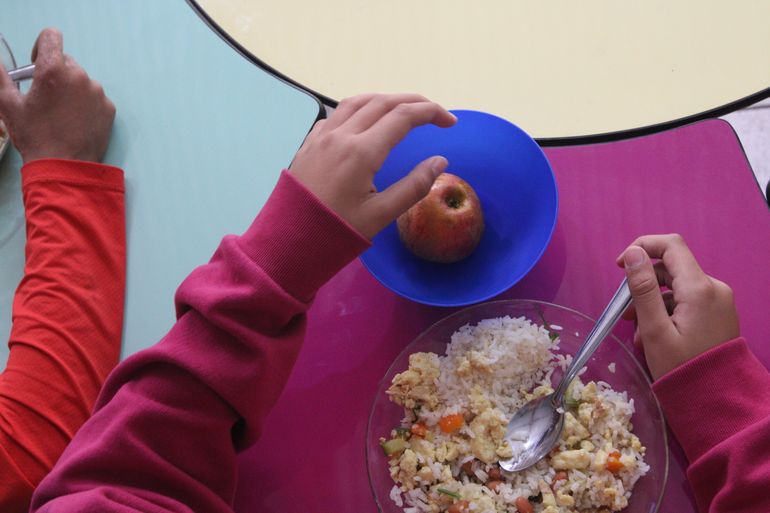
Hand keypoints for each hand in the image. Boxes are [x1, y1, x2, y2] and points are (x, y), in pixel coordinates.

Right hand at [0, 28, 115, 162]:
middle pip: (66, 62)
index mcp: (54, 70)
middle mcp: (80, 77)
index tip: (37, 63)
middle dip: (55, 73)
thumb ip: (1, 78)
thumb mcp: (8, 105)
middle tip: (45, 97)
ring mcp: (97, 93)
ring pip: (81, 81)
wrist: (65, 167)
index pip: (51, 36)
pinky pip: (95, 97)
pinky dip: (86, 104)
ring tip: (60, 113)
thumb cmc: (35, 136)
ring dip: (71, 89)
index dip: (41, 46)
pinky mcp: (109, 108)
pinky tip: (75, 121)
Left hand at [289, 93, 456, 238]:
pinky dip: (359, 109)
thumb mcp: (380, 216)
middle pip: (383, 102)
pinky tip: (365, 121)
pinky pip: (337, 114)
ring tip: (403, 110)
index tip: (450, 123)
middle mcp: (341, 136)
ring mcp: (321, 137)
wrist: (286, 242)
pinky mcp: (309, 144)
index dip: (431, 113)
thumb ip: (414, 186)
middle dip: (413, 101)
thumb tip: (440, 161)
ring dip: (385, 99)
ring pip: (357, 101)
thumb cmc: (335, 233)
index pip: (403, 117)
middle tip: (435, 113)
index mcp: (362, 152)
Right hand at [617, 234, 738, 379]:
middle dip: (643, 285)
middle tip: (625, 313)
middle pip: (670, 269)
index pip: (670, 245)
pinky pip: (686, 302)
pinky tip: (654, 337)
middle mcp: (713, 288)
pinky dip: (666, 312)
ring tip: (637, 333)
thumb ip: (643, 288)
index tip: (620, 266)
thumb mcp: (654, 329)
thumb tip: (632, 253)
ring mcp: (718, 301)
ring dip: (652, 303)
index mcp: (699, 288)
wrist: (718, 401)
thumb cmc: (681, 367)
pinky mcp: (717, 314)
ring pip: (676, 288)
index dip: (641, 247)